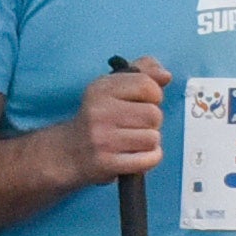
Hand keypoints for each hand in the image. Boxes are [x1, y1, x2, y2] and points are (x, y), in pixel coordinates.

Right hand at [61, 57, 168, 184]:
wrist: (70, 152)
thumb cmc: (99, 118)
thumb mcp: (113, 87)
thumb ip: (143, 72)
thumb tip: (166, 75)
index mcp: (101, 89)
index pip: (146, 85)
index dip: (154, 95)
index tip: (142, 101)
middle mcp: (100, 112)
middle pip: (154, 114)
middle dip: (152, 121)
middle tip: (136, 125)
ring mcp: (103, 139)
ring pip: (153, 138)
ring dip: (149, 141)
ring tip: (134, 140)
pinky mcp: (107, 163)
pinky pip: (149, 159)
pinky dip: (150, 158)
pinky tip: (138, 154)